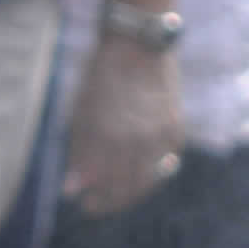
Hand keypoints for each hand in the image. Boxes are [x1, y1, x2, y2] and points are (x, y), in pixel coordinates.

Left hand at [63, 34, 182, 216]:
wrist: (136, 42)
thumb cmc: (100, 76)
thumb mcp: (80, 112)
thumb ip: (78, 152)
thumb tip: (71, 191)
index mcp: (107, 135)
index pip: (103, 185)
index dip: (94, 201)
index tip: (83, 205)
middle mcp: (137, 138)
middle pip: (127, 189)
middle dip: (111, 201)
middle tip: (97, 204)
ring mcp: (160, 134)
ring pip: (149, 181)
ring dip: (132, 192)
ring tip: (117, 192)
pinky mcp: (176, 127)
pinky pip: (166, 163)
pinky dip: (153, 173)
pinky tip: (139, 173)